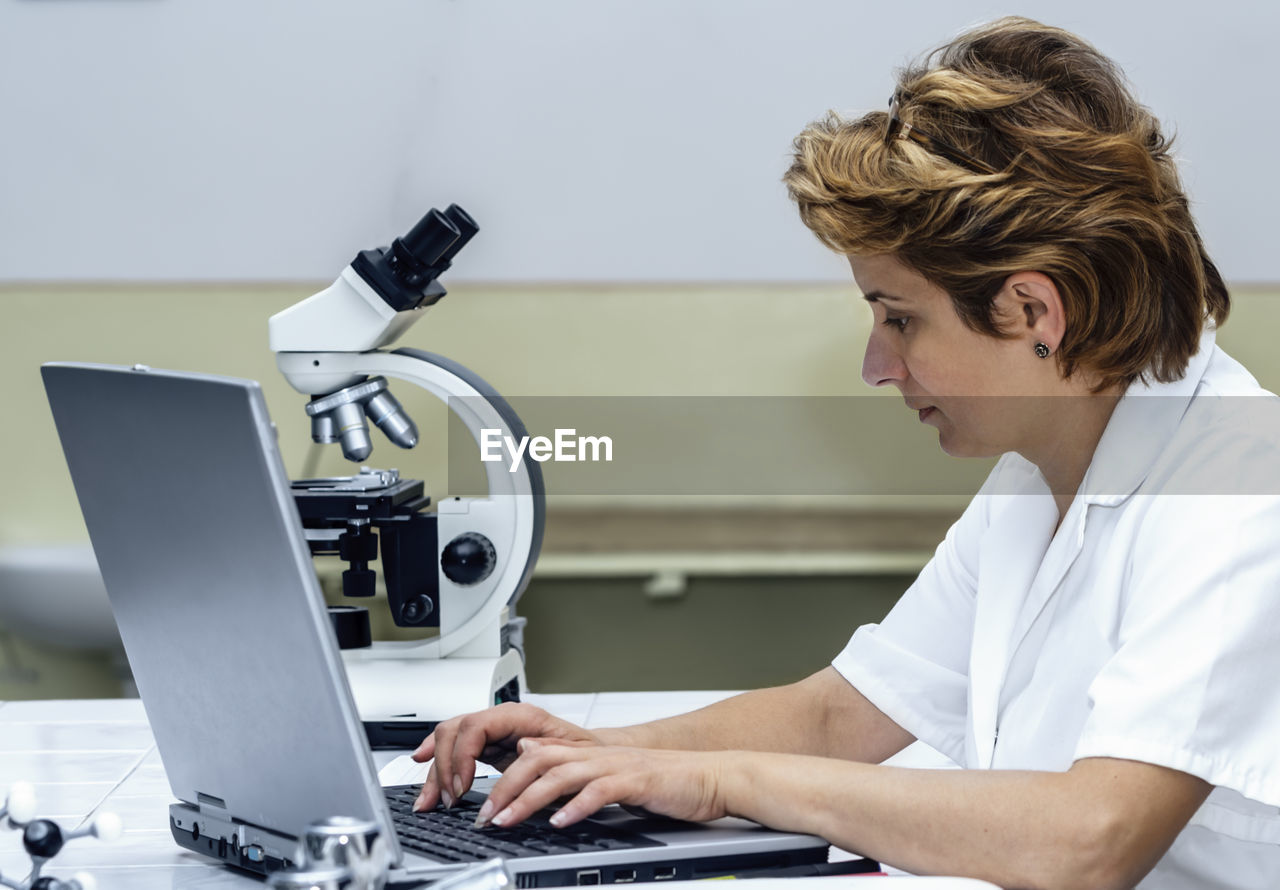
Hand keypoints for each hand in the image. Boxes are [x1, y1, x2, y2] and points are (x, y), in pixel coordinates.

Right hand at [411, 703, 601, 810]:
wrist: (593, 756)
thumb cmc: (586, 755)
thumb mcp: (572, 755)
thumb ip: (546, 752)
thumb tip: (521, 752)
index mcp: (522, 716)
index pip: (476, 725)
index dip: (463, 755)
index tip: (462, 786)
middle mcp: (503, 718)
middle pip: (456, 730)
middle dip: (445, 766)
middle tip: (449, 799)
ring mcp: (493, 730)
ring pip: (449, 739)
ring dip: (435, 769)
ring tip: (430, 800)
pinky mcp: (488, 745)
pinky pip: (454, 746)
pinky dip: (437, 758)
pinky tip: (423, 763)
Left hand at [474, 741, 729, 829]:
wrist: (710, 775)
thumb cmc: (664, 779)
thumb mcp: (610, 772)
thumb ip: (572, 766)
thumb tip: (532, 758)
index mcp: (588, 753)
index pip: (533, 754)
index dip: (503, 775)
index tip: (481, 802)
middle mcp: (597, 754)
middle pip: (539, 761)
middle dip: (506, 788)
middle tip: (485, 816)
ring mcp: (616, 766)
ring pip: (562, 775)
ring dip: (530, 799)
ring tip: (508, 820)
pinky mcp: (637, 781)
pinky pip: (600, 791)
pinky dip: (577, 807)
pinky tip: (560, 823)